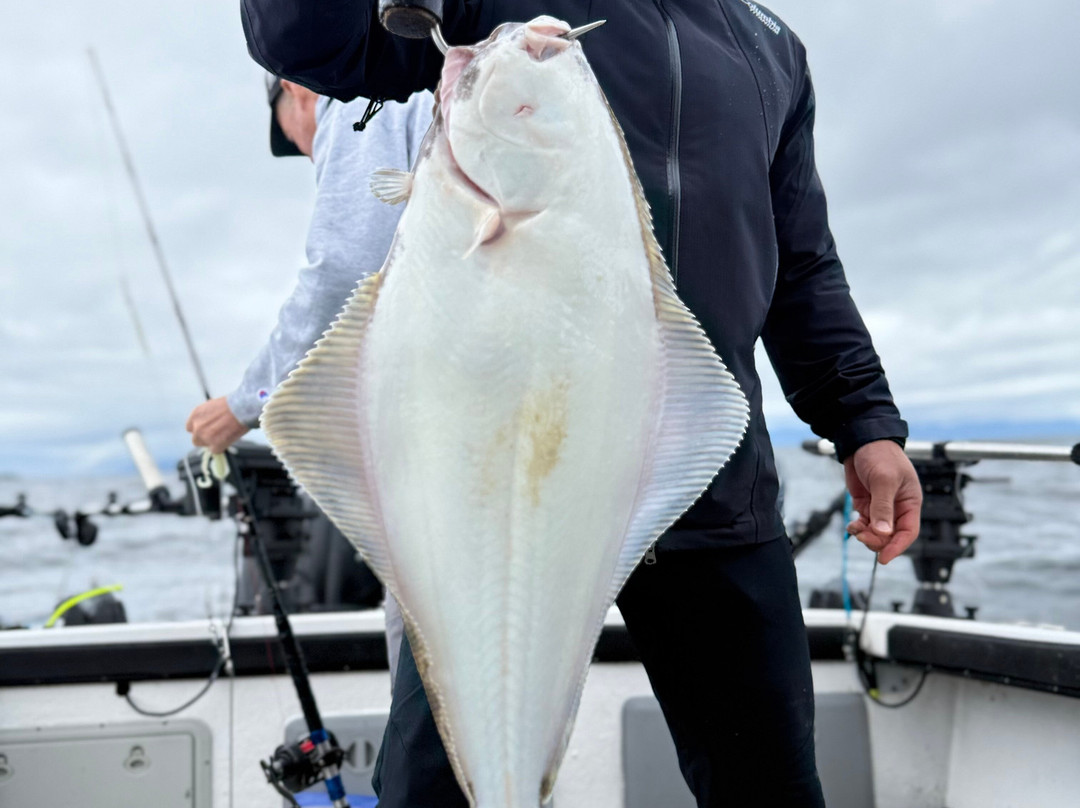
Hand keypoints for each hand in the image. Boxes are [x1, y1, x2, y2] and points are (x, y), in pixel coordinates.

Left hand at [185, 397, 249, 453]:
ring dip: (213, 443)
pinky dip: (222, 446)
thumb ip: (207, 417)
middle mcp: (197, 426)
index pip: (190, 428)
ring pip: (205, 445)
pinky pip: (216, 450)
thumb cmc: (232, 405)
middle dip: (205, 438)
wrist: (242, 409)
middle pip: (196, 439)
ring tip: (225, 435)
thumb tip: (210, 424)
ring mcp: (205, 436)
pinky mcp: (215, 445)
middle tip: (217, 435)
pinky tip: (230, 438)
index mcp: (196, 415)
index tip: (207, 430)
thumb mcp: (213, 406)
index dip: (199, 430)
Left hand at [843, 440, 921, 564]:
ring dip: (866, 535)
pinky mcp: (867, 504)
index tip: (884, 558)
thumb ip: (883, 507)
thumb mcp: (884, 480)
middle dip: (877, 540)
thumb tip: (883, 532)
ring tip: (856, 529)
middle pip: (891, 536)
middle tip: (862, 536)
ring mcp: (881, 507)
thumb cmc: (880, 455)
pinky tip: (852, 525)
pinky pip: (865, 524)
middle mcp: (897, 507)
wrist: (861, 441)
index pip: (909, 532)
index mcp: (910, 502)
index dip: (898, 547)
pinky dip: (858, 528)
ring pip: (877, 533)